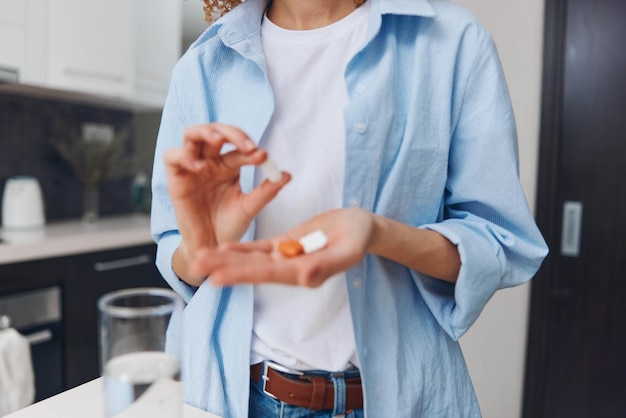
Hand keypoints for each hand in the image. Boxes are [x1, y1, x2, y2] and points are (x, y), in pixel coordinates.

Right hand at [163, 124, 290, 271]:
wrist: (211, 245)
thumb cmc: (229, 225)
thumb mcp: (250, 208)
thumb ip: (267, 191)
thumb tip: (286, 175)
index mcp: (229, 165)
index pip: (239, 147)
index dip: (250, 148)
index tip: (263, 156)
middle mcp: (210, 162)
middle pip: (216, 131)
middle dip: (232, 133)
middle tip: (247, 145)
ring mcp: (192, 168)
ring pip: (191, 134)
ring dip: (205, 132)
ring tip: (219, 140)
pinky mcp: (175, 178)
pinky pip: (172, 156)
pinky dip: (184, 156)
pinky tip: (198, 167)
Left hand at [189, 208, 376, 286]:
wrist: (361, 227)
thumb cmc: (359, 236)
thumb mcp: (348, 249)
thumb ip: (327, 264)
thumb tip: (304, 278)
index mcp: (305, 273)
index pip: (269, 274)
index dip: (243, 274)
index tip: (218, 277)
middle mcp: (291, 270)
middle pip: (253, 269)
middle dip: (224, 266)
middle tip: (195, 263)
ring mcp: (287, 258)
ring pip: (252, 259)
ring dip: (226, 259)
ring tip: (199, 257)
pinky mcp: (285, 246)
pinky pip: (260, 249)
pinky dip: (242, 249)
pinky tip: (223, 248)